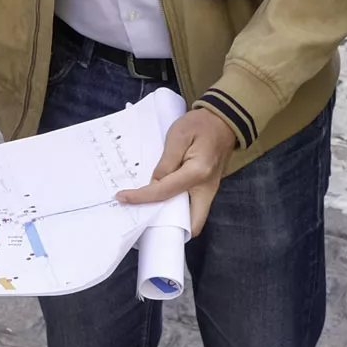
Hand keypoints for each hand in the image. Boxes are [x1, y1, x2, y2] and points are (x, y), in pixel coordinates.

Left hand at [118, 106, 236, 236]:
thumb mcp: (178, 136)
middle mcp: (207, 189)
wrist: (223, 120)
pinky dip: (177, 209)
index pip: (164, 193)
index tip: (122, 198)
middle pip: (192, 224)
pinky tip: (161, 200)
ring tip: (148, 210)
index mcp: (197, 173)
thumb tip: (154, 184)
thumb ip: (165, 163)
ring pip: (193, 218)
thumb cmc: (200, 124)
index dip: (142, 197)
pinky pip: (192, 207)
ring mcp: (210, 191)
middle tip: (144, 216)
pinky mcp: (207, 189)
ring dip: (173, 219)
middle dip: (169, 227)